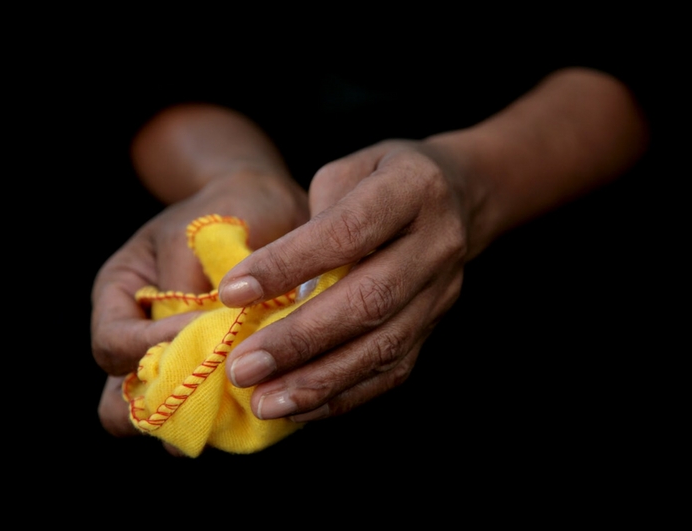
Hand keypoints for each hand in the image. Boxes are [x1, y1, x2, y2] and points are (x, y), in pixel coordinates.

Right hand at [92, 171, 308, 443]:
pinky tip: (267, 399)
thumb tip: (204, 340)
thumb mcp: (207, 231)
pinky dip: (231, 419)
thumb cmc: (231, 209)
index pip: (115, 346)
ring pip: (161, 423)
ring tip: (241, 403)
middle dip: (160, 411)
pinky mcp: (212, 378)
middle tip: (213, 395)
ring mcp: (172, 363)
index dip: (155, 349)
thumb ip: (193, 286)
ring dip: (196, 422)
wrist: (265, 209)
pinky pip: (210, 418)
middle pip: (117, 405)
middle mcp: (138, 336)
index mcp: (120, 293)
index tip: (210, 333)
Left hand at [218, 139, 472, 420]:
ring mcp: (440, 294)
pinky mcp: (433, 329)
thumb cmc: (384, 179)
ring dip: (319, 382)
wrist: (459, 198)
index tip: (232, 292)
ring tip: (265, 403)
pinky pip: (391, 372)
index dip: (289, 264)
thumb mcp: (348, 171)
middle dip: (300, 340)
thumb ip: (312, 220)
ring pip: (383, 348)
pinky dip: (343, 396)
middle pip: (370, 301)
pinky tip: (299, 408)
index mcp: (413, 189)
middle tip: (242, 368)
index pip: (348, 232)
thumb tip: (266, 287)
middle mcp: (436, 246)